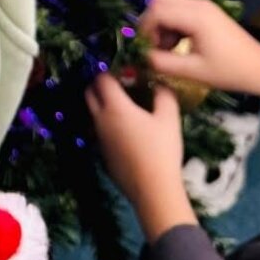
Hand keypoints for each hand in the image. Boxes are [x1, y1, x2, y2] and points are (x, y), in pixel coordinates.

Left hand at [86, 76, 194, 242]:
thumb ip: (164, 95)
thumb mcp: (169, 119)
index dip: (111, 70)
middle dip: (99, 84)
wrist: (153, 190)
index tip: (124, 69)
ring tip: (124, 105)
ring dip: (102, 104)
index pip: (101, 78)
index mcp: (115, 107)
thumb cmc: (161, 150)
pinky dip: (107, 123)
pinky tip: (126, 131)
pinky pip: (100, 131)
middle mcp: (101, 120)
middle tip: (119, 83)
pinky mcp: (102, 154)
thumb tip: (159, 83)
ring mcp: (99, 138)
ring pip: (93, 113)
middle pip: (89, 93)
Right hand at [140, 0, 259, 110]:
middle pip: (158, 0)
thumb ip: (162, 63)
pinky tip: (177, 44)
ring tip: (166, 49)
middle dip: (149, 22)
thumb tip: (140, 56)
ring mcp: (203, 4)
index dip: (143, 28)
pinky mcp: (206, 10)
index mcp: (196, 16)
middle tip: (152, 46)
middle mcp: (198, 3)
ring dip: (160, 23)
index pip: (156, 10)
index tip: (143, 48)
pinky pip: (178, 9)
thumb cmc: (230, 72)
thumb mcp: (193, 72)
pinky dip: (171, 23)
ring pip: (167, 3)